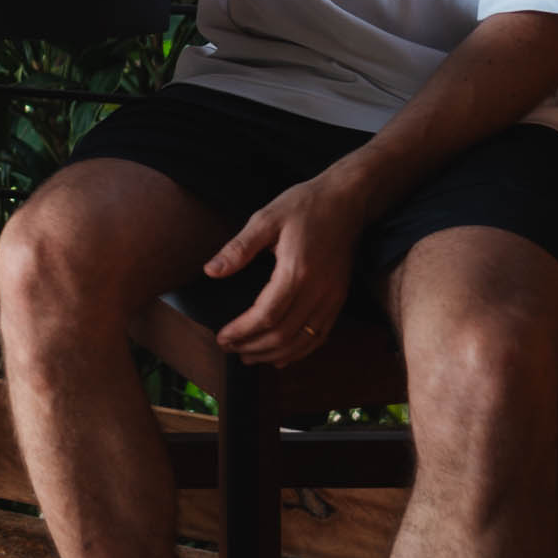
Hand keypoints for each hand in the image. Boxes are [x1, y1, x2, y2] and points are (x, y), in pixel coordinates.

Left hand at [207, 171, 367, 366]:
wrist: (346, 201)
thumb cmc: (304, 206)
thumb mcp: (265, 218)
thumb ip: (239, 248)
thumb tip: (211, 271)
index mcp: (296, 271)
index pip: (266, 316)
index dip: (242, 332)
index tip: (221, 337)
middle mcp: (318, 290)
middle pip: (284, 335)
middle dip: (253, 347)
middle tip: (229, 349)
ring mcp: (332, 298)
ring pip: (303, 341)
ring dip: (274, 354)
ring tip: (248, 356)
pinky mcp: (339, 298)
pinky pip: (320, 335)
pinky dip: (299, 351)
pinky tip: (281, 355)